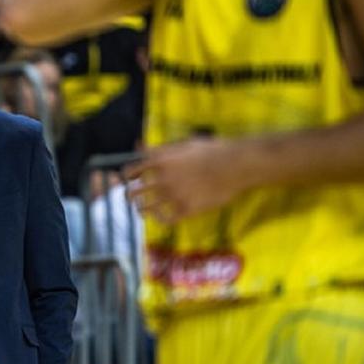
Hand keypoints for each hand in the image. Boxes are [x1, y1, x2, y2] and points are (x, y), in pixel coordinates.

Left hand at [124, 137, 251, 223]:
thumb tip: (138, 145)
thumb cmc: (212, 150)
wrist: (236, 165)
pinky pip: (166, 220)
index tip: (130, 180)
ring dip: (142, 209)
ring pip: (146, 208)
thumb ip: (159, 148)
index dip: (127, 177)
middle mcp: (163, 179)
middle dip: (130, 195)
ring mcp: (174, 196)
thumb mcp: (183, 144)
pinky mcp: (187, 209)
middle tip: (132, 197)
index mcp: (160, 161)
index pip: (130, 171)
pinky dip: (159, 219)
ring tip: (142, 210)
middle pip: (134, 192)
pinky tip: (161, 216)